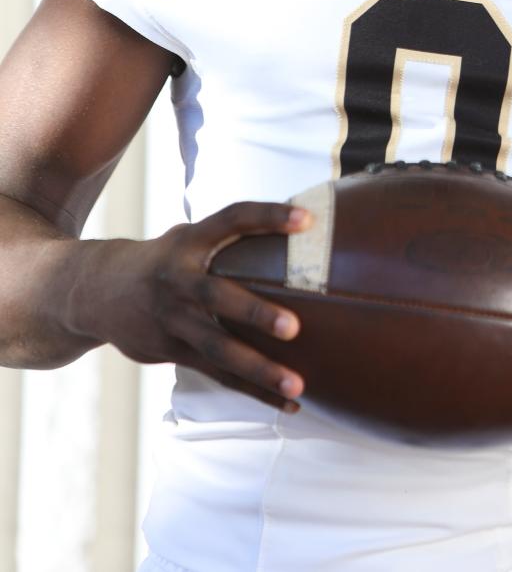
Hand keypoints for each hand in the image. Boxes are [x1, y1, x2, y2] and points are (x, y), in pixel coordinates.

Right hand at [67, 202, 313, 411]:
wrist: (98, 292)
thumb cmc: (166, 259)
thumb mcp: (188, 237)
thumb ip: (230, 238)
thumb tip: (302, 227)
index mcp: (190, 242)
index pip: (232, 219)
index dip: (268, 216)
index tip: (307, 220)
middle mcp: (178, 280)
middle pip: (217, 297)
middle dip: (254, 313)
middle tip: (294, 327)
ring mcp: (173, 320)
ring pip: (218, 349)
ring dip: (259, 369)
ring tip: (298, 384)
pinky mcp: (172, 351)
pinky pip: (218, 374)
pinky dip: (254, 390)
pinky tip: (288, 403)